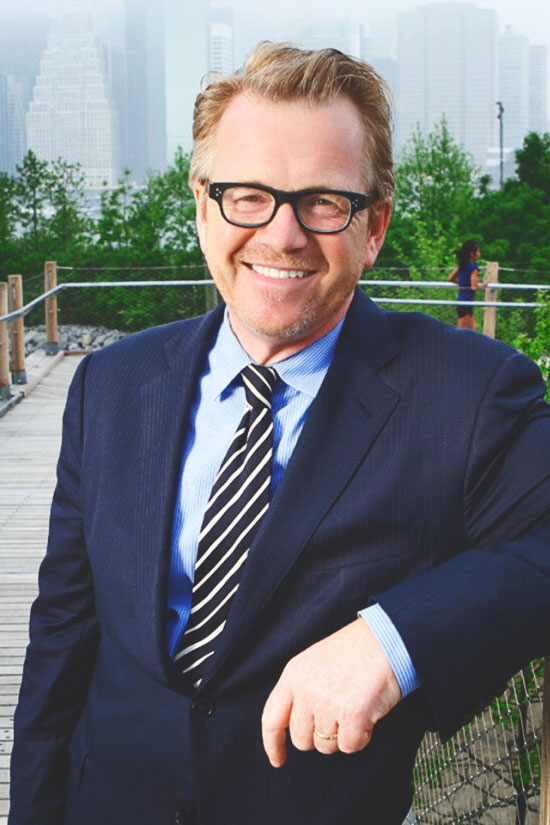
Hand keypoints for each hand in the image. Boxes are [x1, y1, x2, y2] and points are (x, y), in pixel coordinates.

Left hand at [261, 617, 400, 766]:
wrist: (385, 640)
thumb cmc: (354, 652)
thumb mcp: (314, 662)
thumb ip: (300, 690)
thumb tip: (296, 727)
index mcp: (293, 675)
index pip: (271, 719)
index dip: (273, 744)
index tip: (277, 760)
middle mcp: (306, 690)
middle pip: (301, 739)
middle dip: (319, 737)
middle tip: (338, 717)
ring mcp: (327, 702)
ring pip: (326, 746)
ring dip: (342, 736)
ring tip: (353, 708)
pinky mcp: (352, 714)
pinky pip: (350, 746)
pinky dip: (361, 737)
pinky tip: (367, 716)